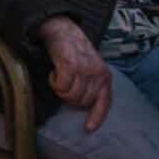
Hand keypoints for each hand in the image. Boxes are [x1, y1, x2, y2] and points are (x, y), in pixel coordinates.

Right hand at [40, 16, 112, 131]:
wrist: (63, 30)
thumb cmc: (74, 51)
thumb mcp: (90, 67)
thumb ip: (91, 84)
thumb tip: (83, 103)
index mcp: (105, 76)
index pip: (104, 101)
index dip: (96, 117)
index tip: (88, 129)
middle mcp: (98, 74)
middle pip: (82, 102)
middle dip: (70, 98)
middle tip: (63, 85)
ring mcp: (85, 70)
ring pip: (70, 96)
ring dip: (60, 90)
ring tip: (58, 78)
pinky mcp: (70, 66)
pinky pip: (60, 86)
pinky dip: (54, 82)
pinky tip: (54, 72)